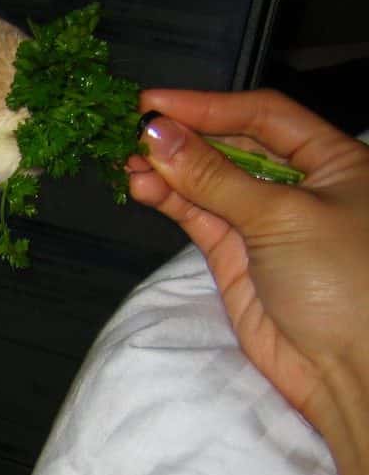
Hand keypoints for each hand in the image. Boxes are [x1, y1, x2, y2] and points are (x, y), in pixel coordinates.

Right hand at [128, 88, 368, 429]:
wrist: (349, 370)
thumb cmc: (344, 279)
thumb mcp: (282, 216)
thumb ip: (213, 176)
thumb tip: (155, 133)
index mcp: (334, 160)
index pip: (264, 115)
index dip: (209, 106)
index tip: (153, 104)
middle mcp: (300, 184)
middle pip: (232, 145)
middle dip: (183, 137)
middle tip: (130, 132)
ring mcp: (265, 221)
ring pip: (208, 182)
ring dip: (168, 169)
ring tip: (127, 163)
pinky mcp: (236, 256)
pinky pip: (198, 216)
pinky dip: (170, 200)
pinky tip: (143, 186)